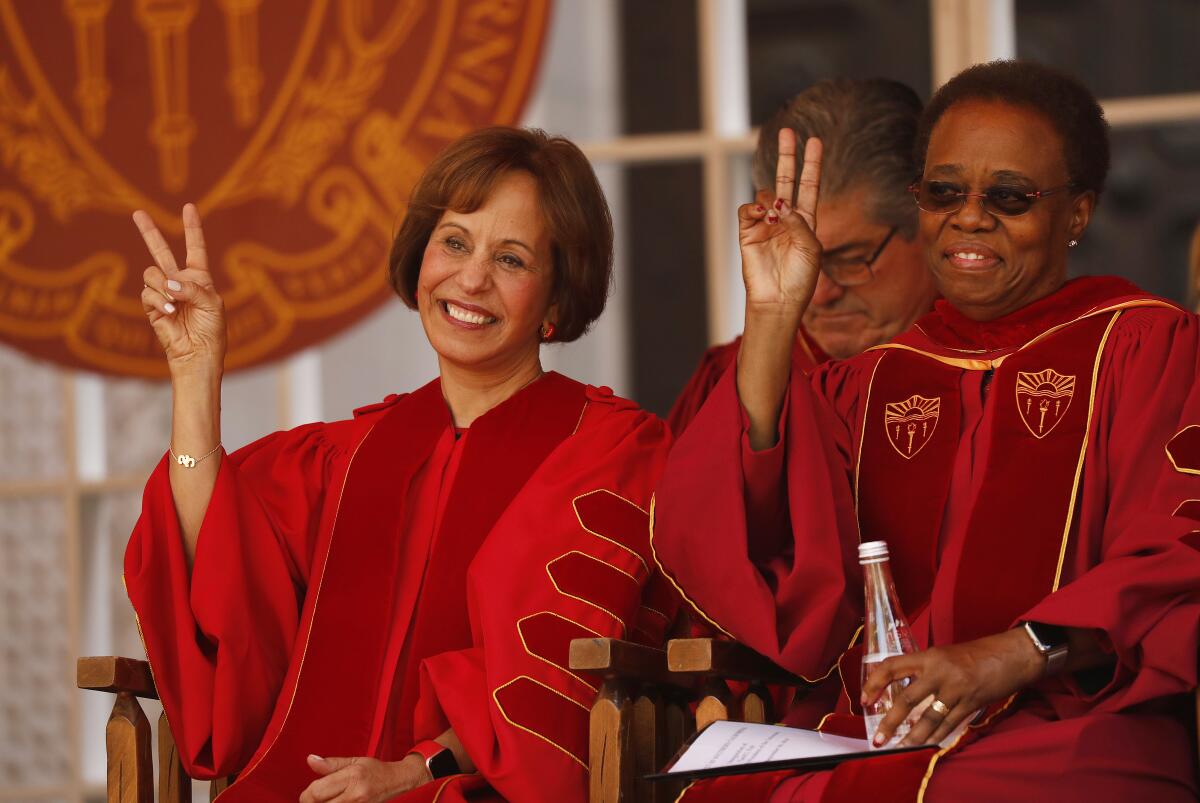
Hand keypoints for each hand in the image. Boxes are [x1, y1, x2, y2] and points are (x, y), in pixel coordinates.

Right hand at [135, 203, 225, 377]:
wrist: (197, 353)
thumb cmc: (211, 330)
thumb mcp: (211, 304)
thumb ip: (192, 288)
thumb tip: (168, 283)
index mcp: (199, 277)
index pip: (195, 247)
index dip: (192, 227)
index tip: (188, 207)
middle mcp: (179, 281)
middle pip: (161, 251)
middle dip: (149, 231)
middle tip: (138, 213)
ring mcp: (163, 292)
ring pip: (152, 273)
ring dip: (163, 287)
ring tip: (175, 303)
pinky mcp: (151, 305)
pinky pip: (148, 293)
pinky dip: (159, 301)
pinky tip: (169, 312)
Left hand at [299, 753, 429, 802]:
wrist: (397, 782)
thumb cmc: (374, 770)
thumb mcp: (354, 761)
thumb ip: (330, 764)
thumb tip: (310, 760)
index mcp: (352, 777)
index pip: (315, 792)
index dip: (306, 794)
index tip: (309, 792)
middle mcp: (355, 796)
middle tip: (316, 798)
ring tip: (327, 800)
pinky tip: (336, 802)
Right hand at [738, 129, 822, 313]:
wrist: (778, 301)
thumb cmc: (800, 279)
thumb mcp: (811, 248)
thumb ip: (798, 221)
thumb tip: (778, 203)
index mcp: (806, 222)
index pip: (809, 186)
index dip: (812, 164)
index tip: (815, 141)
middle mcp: (785, 219)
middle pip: (786, 179)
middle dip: (787, 156)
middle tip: (787, 131)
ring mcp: (765, 224)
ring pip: (765, 195)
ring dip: (771, 199)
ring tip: (774, 217)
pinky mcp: (747, 233)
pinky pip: (747, 210)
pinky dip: (754, 208)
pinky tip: (762, 217)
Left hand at [861, 629, 1044, 747]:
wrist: (1012, 654)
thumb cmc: (976, 654)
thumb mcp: (944, 655)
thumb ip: (924, 669)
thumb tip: (901, 690)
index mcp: (929, 656)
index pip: (892, 666)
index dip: (875, 683)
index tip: (864, 700)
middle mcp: (940, 671)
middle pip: (908, 699)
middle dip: (890, 721)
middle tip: (879, 739)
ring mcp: (957, 689)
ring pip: (929, 718)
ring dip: (913, 737)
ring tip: (900, 749)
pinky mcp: (972, 703)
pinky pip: (950, 724)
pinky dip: (937, 737)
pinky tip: (927, 746)